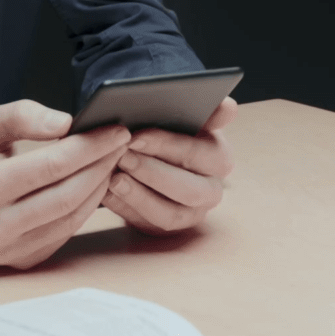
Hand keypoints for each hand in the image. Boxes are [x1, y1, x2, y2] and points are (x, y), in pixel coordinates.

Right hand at [0, 100, 130, 268]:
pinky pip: (66, 232)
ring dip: (99, 186)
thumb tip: (66, 123)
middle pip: (67, 193)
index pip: (50, 166)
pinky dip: (87, 206)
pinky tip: (96, 183)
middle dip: (101, 165)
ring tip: (112, 159)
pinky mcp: (24, 261)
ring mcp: (10, 249)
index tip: (116, 130)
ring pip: (72, 216)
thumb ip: (22, 116)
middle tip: (122, 142)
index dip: (89, 147)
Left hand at [105, 97, 236, 233]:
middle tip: (122, 157)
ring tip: (112, 178)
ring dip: (138, 196)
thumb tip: (228, 107)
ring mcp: (190, 214)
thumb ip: (209, 111)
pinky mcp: (165, 228)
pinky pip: (146, 225)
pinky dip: (125, 209)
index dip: (167, 146)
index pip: (199, 154)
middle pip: (188, 189)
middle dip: (152, 173)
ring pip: (168, 214)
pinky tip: (106, 192)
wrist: (154, 156)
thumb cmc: (170, 132)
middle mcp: (211, 191)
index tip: (136, 136)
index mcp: (220, 159)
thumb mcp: (188, 117)